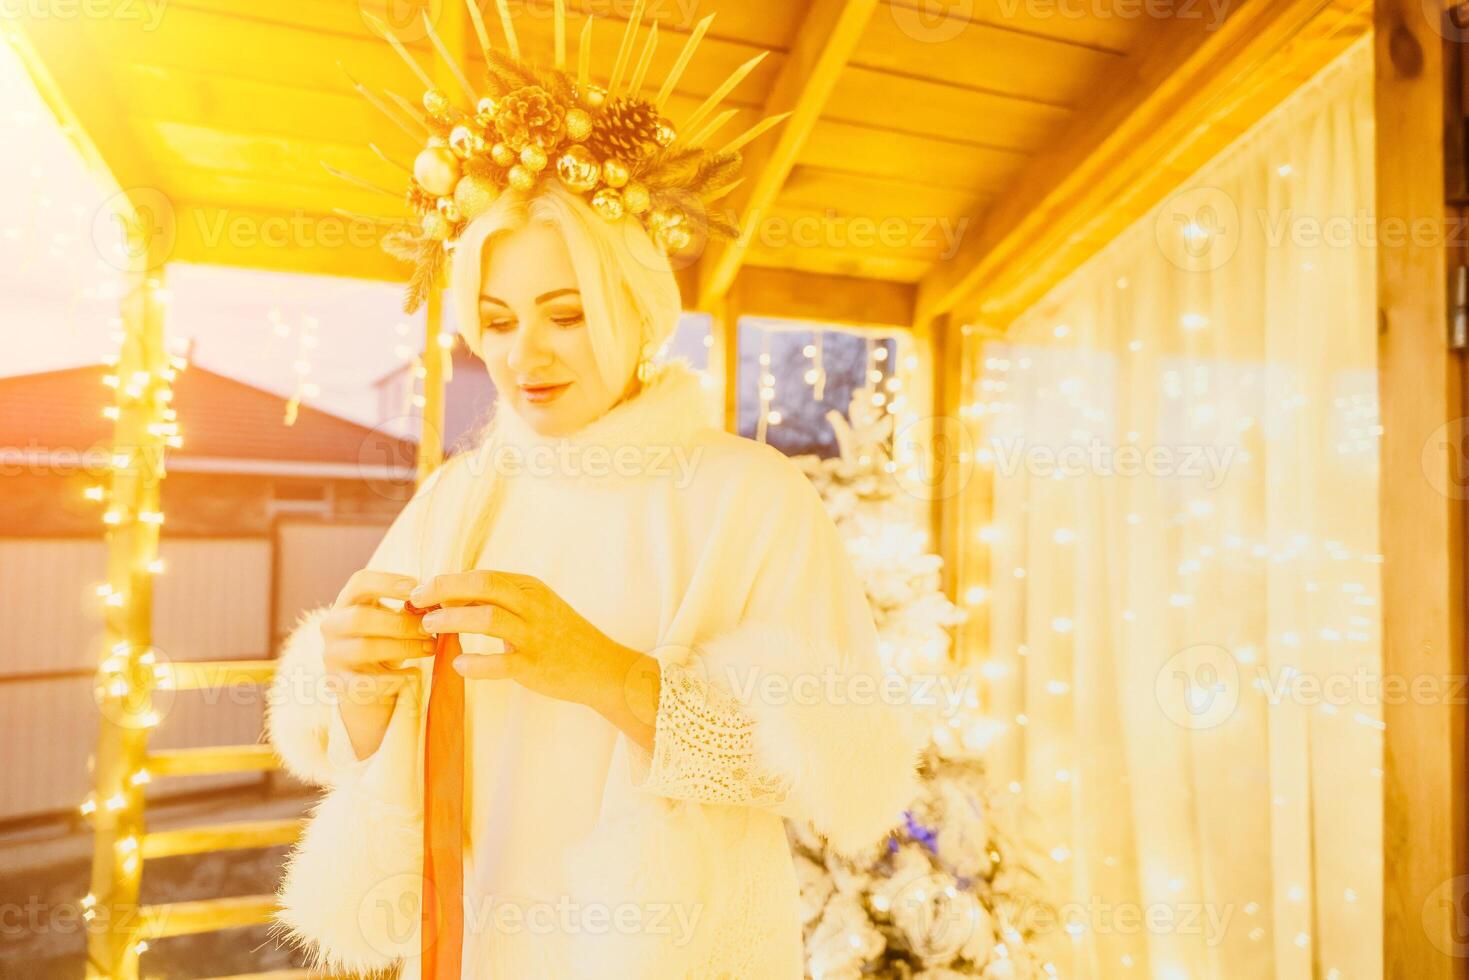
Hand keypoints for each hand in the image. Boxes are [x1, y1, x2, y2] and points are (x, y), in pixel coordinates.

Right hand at [321, 570, 433, 707]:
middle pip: (360, 617)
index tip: (416, 588)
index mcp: (346, 601)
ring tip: (430, 648)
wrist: (363, 680)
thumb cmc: (384, 638)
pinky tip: (415, 672)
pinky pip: (366, 680)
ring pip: (364, 648)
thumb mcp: (391, 619)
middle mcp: (332, 625)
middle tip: (429, 627)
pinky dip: (395, 676)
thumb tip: (436, 603)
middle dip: (400, 622)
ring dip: (403, 647)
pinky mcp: (339, 682)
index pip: (359, 582)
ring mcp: (333, 654)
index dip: (388, 582)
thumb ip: (408, 610)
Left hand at [408, 570, 637, 709]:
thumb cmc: (561, 637)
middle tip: (416, 601)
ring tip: (429, 628)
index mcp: (530, 588)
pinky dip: (476, 664)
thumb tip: (452, 595)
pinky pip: (501, 663)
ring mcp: (535, 635)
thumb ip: (501, 600)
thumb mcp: (535, 608)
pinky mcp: (536, 665)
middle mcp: (533, 606)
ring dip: (452, 620)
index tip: (421, 591)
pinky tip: (458, 666)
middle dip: (443, 589)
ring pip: (487, 618)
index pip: (482, 575)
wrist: (601, 667)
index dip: (447, 581)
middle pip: (483, 585)